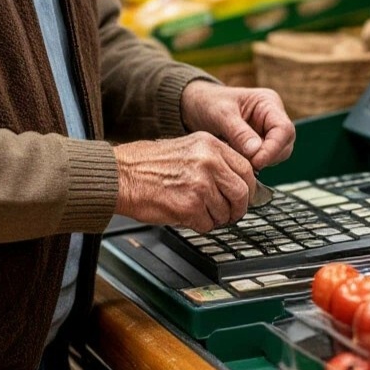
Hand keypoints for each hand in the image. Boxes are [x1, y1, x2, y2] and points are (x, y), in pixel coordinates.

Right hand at [113, 132, 255, 231]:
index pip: (246, 168)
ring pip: (225, 211)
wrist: (121, 175)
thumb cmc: (147, 164)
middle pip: (242, 192)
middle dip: (237, 208)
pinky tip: (186, 215)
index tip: (245, 196)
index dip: (248, 187)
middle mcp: (209, 161)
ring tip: (198, 211)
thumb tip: (235, 180)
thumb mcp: (187, 148)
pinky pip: (208, 224)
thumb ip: (213, 160)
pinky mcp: (190, 205)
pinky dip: (200, 225)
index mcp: (210, 144)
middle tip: (229, 213)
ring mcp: (201, 183)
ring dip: (215, 218)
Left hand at [180, 80, 294, 171]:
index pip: (284, 129)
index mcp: (268, 103)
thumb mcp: (220, 114)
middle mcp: (272, 118)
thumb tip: (256, 151)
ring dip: (259, 161)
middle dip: (267, 157)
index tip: (256, 162)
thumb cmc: (208, 103)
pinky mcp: (258, 144)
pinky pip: (263, 159)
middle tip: (245, 164)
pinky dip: (251, 163)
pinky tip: (235, 159)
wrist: (195, 107)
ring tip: (236, 158)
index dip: (273, 148)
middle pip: (284, 144)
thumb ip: (238, 132)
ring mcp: (267, 132)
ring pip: (276, 155)